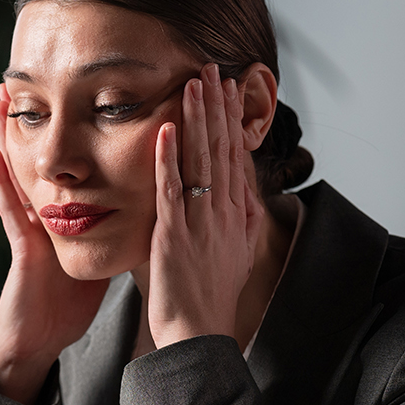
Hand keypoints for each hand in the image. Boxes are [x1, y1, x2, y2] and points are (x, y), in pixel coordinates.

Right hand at [0, 85, 110, 403]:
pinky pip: (9, 205)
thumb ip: (113, 229)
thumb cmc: (69, 302)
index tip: (81, 90)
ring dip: (8, 133)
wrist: (42, 337)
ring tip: (2, 96)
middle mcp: (44, 210)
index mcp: (66, 212)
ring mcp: (29, 224)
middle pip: (43, 155)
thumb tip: (149, 208)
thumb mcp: (98, 254)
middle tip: (27, 77)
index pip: (70, 161)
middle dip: (38, 119)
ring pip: (19, 169)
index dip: (73, 128)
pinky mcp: (21, 243)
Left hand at [146, 63, 261, 347]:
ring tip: (194, 83)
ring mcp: (200, 223)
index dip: (232, 121)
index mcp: (237, 217)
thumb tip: (240, 194)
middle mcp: (224, 214)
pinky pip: (171, 190)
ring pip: (200, 161)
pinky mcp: (174, 235)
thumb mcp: (234, 255)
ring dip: (197, 120)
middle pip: (222, 150)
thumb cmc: (210, 300)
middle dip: (218, 107)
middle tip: (213, 69)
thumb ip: (235, 221)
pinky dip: (168, 159)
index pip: (236, 157)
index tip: (230, 89)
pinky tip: (164, 129)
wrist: (200, 335)